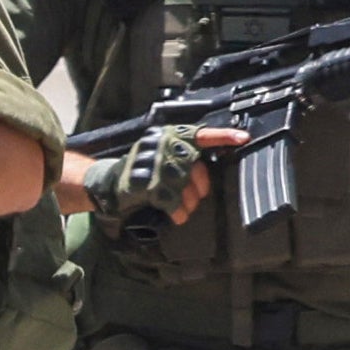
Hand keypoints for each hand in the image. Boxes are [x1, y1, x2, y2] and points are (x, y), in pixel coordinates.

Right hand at [111, 122, 226, 225]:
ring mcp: (152, 163)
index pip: (199, 134)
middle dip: (199, 187)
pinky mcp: (146, 182)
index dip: (222, 136)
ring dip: (187, 202)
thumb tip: (212, 167)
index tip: (243, 138)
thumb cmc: (141, 172)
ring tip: (183, 208)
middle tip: (196, 197)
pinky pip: (172, 200)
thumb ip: (186, 156)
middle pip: (195, 168)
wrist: (105, 183)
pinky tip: (176, 215)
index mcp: (167, 136)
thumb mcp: (163, 156)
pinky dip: (177, 211)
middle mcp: (160, 145)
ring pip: (185, 186)